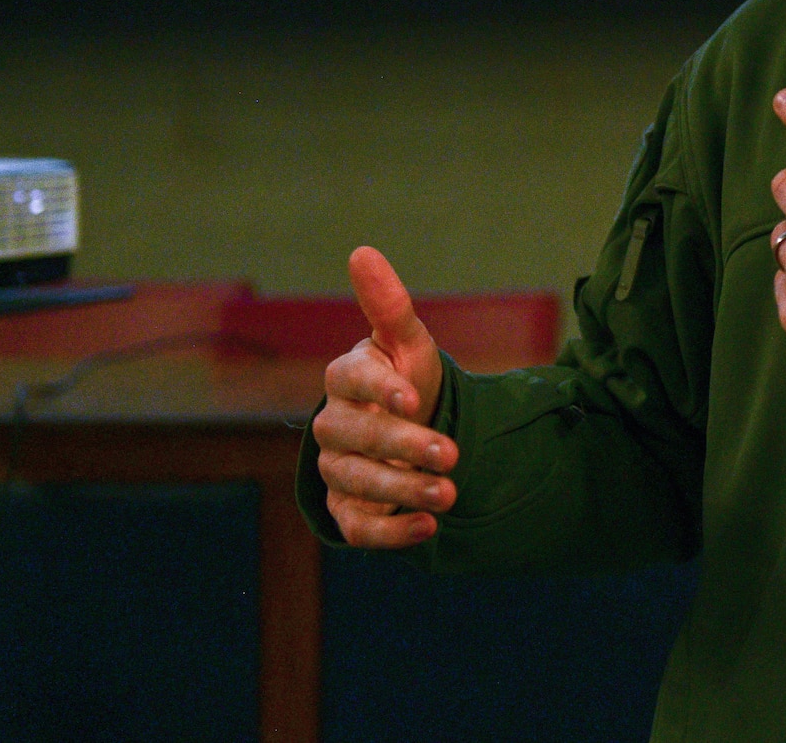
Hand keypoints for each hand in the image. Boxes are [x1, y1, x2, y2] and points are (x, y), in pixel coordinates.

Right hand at [311, 246, 458, 546]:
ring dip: (404, 490)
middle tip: (451, 455)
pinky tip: (428, 527)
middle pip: (355, 437)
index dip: (378, 389)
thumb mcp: (409, 343)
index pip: (349, 382)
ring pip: (359, 483)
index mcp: (345, 379)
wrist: (415, 430)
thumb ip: (389, 305)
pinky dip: (392, 533)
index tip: (413, 396)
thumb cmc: (408, 377)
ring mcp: (337, 471)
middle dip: (401, 446)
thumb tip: (362, 251)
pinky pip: (359, 529)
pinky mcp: (348, 512)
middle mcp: (334, 427)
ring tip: (451, 494)